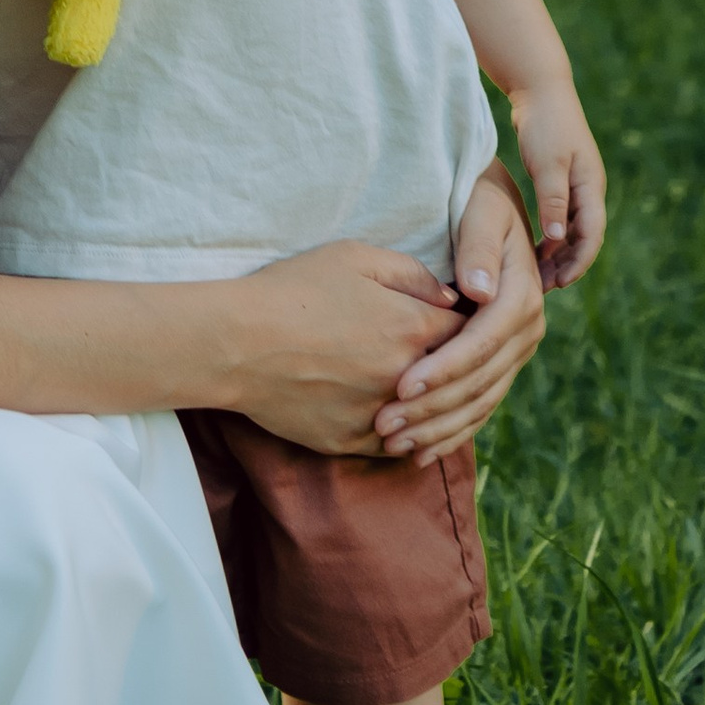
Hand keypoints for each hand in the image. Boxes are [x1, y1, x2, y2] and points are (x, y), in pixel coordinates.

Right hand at [224, 240, 464, 454]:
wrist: (236, 343)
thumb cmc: (292, 290)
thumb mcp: (354, 258)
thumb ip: (411, 274)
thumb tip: (450, 299)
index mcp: (411, 326)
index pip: (467, 331)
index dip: (468, 325)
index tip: (464, 324)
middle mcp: (404, 376)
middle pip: (453, 379)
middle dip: (456, 369)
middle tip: (457, 363)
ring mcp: (378, 414)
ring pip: (426, 419)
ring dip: (431, 408)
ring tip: (430, 397)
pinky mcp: (349, 441)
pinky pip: (392, 446)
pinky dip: (400, 434)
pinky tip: (398, 422)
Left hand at [374, 169, 544, 464]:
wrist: (492, 210)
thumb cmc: (478, 204)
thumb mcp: (481, 211)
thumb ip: (478, 247)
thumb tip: (478, 289)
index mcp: (522, 294)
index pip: (482, 341)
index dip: (444, 367)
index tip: (402, 384)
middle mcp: (527, 329)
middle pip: (480, 380)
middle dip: (432, 406)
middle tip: (385, 423)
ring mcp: (517, 351)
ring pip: (480, 402)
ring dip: (437, 427)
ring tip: (393, 444)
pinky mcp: (502, 365)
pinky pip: (480, 407)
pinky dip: (451, 432)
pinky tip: (419, 453)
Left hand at [510, 78, 608, 287]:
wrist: (540, 90)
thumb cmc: (544, 124)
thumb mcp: (547, 163)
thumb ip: (553, 200)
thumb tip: (557, 240)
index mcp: (591, 187)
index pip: (592, 236)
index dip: (578, 263)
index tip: (559, 284)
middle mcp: (588, 190)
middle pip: (584, 239)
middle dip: (567, 266)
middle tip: (542, 289)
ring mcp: (576, 187)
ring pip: (571, 232)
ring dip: (557, 255)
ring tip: (535, 277)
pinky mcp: (561, 183)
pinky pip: (560, 220)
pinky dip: (549, 238)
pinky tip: (531, 251)